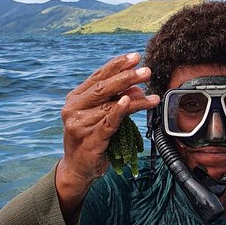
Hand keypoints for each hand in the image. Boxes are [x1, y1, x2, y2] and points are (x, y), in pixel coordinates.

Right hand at [56, 52, 158, 216]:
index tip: (135, 57)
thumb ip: (114, 100)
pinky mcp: (89, 140)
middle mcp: (74, 108)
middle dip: (127, 77)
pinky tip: (128, 102)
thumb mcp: (100, 115)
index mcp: (76, 97)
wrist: (78, 167)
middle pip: (103, 88)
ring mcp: (79, 125)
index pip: (98, 76)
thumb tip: (137, 88)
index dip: (117, 65)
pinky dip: (118, 112)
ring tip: (151, 96)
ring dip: (135, 100)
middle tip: (146, 71)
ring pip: (110, 106)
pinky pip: (108, 123)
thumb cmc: (91, 137)